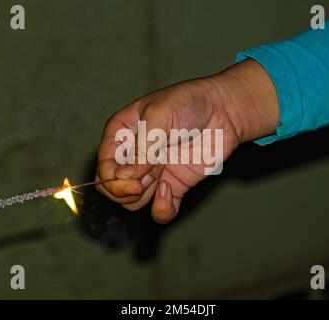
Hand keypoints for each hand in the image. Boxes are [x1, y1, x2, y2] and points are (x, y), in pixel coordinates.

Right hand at [96, 59, 278, 222]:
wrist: (224, 110)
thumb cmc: (189, 102)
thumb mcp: (160, 115)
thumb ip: (142, 147)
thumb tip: (126, 178)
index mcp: (122, 135)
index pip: (104, 167)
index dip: (112, 181)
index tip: (134, 182)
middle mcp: (134, 156)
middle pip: (113, 189)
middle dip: (127, 190)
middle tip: (150, 177)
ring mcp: (153, 173)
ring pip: (133, 202)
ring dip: (145, 195)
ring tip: (163, 174)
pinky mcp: (173, 185)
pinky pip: (159, 210)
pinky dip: (162, 208)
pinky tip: (170, 191)